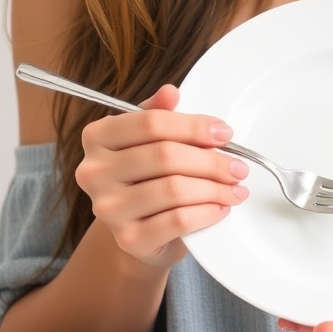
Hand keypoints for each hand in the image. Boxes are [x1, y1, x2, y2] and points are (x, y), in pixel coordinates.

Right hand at [74, 84, 248, 269]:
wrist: (138, 232)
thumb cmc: (146, 177)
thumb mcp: (148, 139)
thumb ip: (159, 114)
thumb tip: (171, 92)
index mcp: (98, 137)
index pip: (151, 123)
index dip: (194, 126)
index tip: (224, 133)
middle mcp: (94, 172)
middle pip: (166, 156)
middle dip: (211, 160)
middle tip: (238, 166)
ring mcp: (108, 208)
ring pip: (174, 189)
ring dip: (214, 188)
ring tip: (235, 187)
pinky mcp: (128, 239)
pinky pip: (177, 221)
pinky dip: (206, 212)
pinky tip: (221, 207)